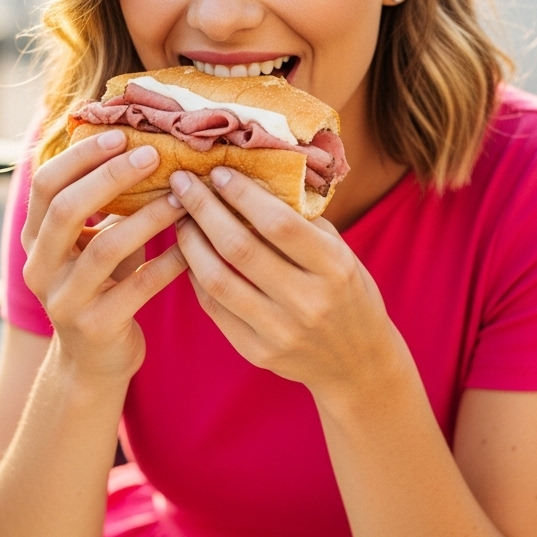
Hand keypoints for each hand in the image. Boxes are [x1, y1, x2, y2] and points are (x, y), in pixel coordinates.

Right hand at [22, 131, 187, 383]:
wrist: (95, 363)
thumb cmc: (102, 287)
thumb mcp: (92, 243)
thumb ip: (103, 205)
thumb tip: (142, 143)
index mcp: (35, 239)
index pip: (44, 184)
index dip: (80, 156)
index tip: (121, 135)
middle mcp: (40, 268)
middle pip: (66, 210)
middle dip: (110, 177)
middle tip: (153, 155)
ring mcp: (64, 301)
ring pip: (105, 248)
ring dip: (147, 217)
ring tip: (181, 197)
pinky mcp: (97, 328)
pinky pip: (137, 288)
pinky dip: (167, 263)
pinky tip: (192, 245)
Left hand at [168, 168, 404, 405]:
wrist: (357, 364)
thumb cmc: (347, 293)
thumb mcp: (340, 253)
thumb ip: (302, 222)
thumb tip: (253, 180)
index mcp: (334, 267)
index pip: (278, 224)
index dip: (243, 195)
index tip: (218, 171)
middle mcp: (307, 301)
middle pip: (240, 248)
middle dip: (204, 209)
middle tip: (182, 183)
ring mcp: (280, 331)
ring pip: (217, 280)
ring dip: (190, 243)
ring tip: (178, 217)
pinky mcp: (257, 352)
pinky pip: (215, 308)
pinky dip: (196, 276)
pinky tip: (189, 254)